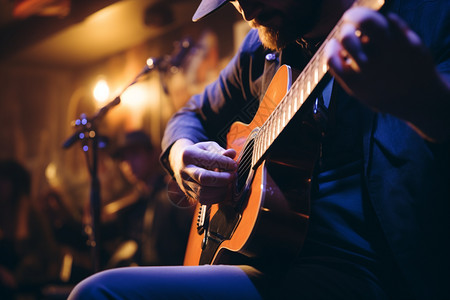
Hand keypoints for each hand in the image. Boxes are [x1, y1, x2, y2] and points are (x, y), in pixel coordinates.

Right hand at [169, 139, 236, 205]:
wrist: (180, 162)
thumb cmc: (198, 153)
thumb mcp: (208, 147)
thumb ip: (220, 151)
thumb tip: (232, 154)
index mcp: (188, 155)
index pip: (209, 160)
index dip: (225, 163)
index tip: (234, 164)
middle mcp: (184, 171)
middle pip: (204, 178)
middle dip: (223, 178)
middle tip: (233, 175)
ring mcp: (185, 184)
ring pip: (204, 192)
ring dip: (221, 189)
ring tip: (228, 182)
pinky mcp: (188, 194)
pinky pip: (204, 200)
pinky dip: (217, 197)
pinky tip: (222, 189)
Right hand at [325, 7, 449, 140]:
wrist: (420, 99)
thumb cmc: (384, 93)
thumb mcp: (358, 91)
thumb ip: (344, 72)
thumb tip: (334, 47)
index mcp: (355, 81)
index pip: (331, 57)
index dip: (330, 48)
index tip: (334, 45)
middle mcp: (370, 67)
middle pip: (347, 37)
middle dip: (345, 29)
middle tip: (347, 25)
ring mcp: (390, 53)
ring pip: (367, 21)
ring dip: (358, 15)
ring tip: (356, 16)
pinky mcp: (408, 42)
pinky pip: (392, 20)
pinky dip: (386, 19)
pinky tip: (385, 24)